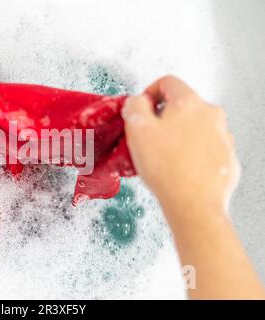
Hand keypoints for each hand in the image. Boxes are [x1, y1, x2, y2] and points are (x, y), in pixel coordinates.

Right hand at [122, 76, 239, 218]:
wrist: (194, 204)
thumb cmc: (166, 168)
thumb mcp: (137, 129)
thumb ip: (134, 106)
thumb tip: (138, 101)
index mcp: (189, 103)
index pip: (167, 82)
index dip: (149, 93)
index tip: (142, 108)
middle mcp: (211, 115)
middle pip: (182, 105)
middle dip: (163, 118)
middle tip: (149, 137)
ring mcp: (223, 137)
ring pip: (194, 127)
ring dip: (178, 135)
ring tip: (164, 157)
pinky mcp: (226, 158)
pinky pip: (205, 148)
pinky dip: (191, 153)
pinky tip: (179, 168)